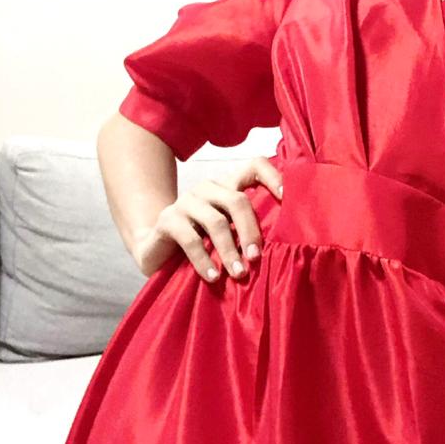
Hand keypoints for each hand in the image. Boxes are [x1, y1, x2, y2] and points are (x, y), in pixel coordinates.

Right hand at [132, 155, 283, 282]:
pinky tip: (214, 277)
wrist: (157, 252)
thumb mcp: (229, 234)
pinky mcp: (167, 219)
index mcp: (227, 185)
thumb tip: (286, 244)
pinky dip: (205, 261)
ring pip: (216, 222)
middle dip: (250, 231)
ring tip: (239, 274)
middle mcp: (208, 188)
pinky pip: (191, 240)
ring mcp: (186, 201)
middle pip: (237, 200)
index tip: (287, 198)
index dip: (272, 177)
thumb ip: (248, 229)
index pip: (253, 165)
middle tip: (256, 258)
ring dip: (230, 250)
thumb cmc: (203, 244)